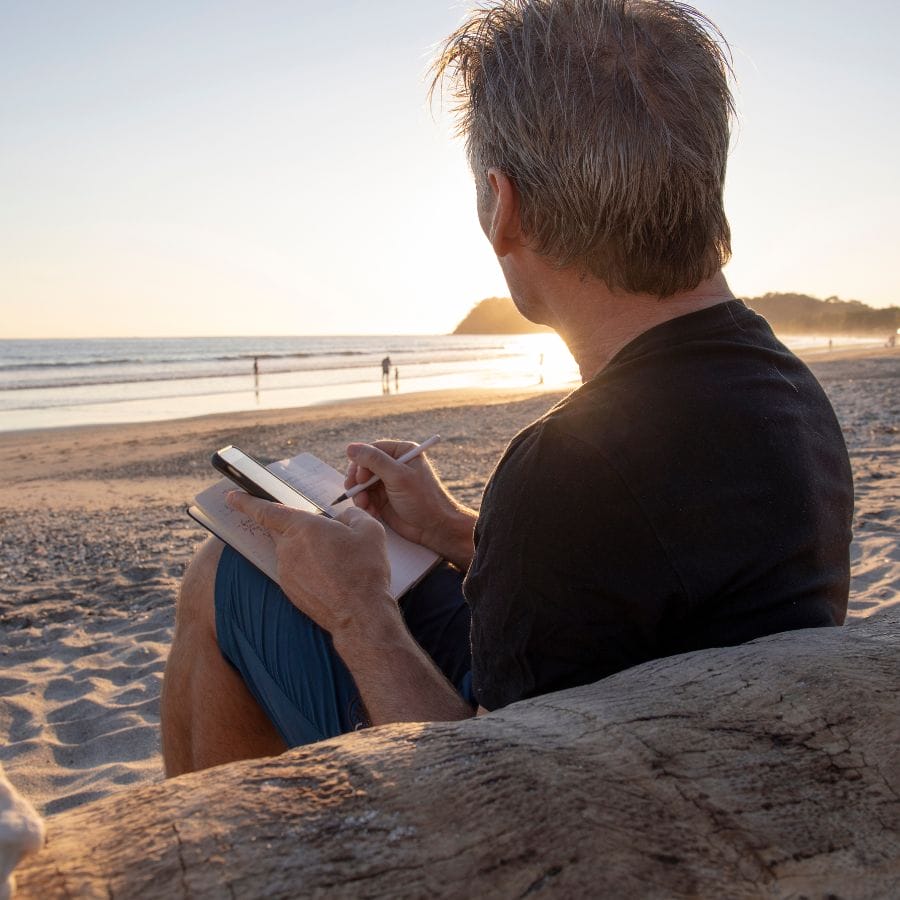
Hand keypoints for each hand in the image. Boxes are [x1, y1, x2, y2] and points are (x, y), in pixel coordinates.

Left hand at [227, 492, 393, 636]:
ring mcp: (286, 572)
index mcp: (302, 527)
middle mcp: (287, 548)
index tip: (231, 496)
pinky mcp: (290, 591)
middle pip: (281, 531)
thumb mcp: (369, 530)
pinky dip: (309, 570)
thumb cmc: (364, 570)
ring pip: (291, 552)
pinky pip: (296, 571)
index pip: (266, 510)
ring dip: (307, 552)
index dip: (246, 501)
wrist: (359, 615)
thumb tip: (343, 517)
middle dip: (295, 529)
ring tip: (338, 562)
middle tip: (320, 535)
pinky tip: (332, 577)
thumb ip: (352, 515)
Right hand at [344, 440, 476, 568]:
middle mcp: (394, 465)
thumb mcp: (398, 476)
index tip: (359, 478)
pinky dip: (365, 505)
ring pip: (362, 484)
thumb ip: (374, 461)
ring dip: (360, 495)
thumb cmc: (423, 500)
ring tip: (365, 506)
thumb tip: (350, 447)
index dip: (361, 462)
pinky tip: (372, 513)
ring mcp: (387, 482)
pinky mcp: (383, 499)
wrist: (434, 528)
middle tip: (354, 491)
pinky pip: (365, 498)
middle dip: (357, 481)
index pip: (371, 450)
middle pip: (363, 466)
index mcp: (402, 452)